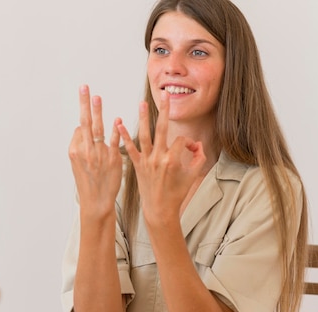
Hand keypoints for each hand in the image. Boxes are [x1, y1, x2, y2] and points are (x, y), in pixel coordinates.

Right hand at [68, 85, 122, 216]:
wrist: (96, 202)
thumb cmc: (88, 183)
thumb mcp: (77, 164)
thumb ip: (80, 146)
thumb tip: (82, 130)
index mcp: (74, 151)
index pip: (80, 129)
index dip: (85, 124)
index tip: (88, 119)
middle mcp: (85, 151)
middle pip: (84, 123)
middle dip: (83, 103)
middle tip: (84, 87)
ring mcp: (98, 155)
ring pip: (97, 129)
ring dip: (97, 111)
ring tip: (97, 96)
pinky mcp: (112, 160)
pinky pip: (113, 142)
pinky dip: (116, 130)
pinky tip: (117, 119)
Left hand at [117, 91, 206, 221]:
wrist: (159, 210)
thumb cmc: (177, 194)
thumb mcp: (193, 176)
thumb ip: (199, 158)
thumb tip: (197, 144)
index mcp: (173, 161)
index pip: (181, 141)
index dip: (187, 143)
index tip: (189, 150)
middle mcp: (159, 159)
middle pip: (162, 130)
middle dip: (165, 111)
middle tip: (165, 95)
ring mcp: (146, 161)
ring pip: (145, 135)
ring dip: (143, 118)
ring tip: (142, 103)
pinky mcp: (137, 165)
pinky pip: (129, 149)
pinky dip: (124, 137)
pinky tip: (118, 124)